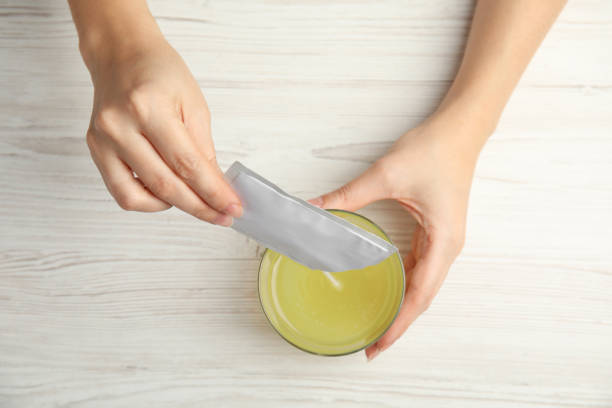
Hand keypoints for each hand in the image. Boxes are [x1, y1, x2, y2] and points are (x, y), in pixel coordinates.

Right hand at [83, 31, 241, 224]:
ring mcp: (103, 140)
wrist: (122, 55)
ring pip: (140, 197)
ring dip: (175, 206)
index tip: (233, 208)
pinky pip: (121, 192)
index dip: (213, 192)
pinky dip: (147, 201)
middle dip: (200, 206)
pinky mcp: (95, 150)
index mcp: (149, 108)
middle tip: (223, 216)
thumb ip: (203, 149)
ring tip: (195, 200)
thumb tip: (215, 188)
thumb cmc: (160, 73)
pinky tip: (166, 193)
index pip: (187, 164)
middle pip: (165, 185)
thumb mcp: (194, 104)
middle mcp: (120, 126)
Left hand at [309, 114, 482, 359]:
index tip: (378, 344)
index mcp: (443, 242)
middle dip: (398, 322)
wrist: (458, 130)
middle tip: (371, 344)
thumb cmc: (433, 151)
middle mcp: (447, 248)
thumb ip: (348, 196)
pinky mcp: (436, 232)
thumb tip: (314, 210)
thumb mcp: (386, 175)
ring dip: (402, 305)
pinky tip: (388, 289)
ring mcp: (444, 241)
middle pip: (423, 297)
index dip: (399, 324)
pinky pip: (420, 267)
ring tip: (378, 324)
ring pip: (422, 285)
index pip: (420, 296)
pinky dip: (405, 284)